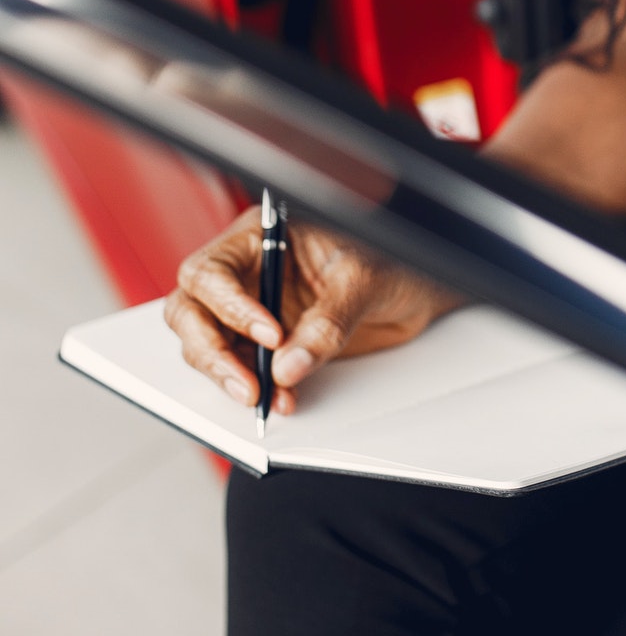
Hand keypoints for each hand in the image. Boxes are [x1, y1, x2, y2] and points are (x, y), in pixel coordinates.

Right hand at [164, 207, 459, 415]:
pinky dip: (257, 389)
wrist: (423, 288)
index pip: (212, 270)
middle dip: (210, 351)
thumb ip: (327, 322)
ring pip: (207, 344)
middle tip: (247, 384)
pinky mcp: (267, 344)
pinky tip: (283, 400)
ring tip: (267, 398)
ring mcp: (253, 307)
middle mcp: (248, 270)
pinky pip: (242, 369)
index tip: (269, 335)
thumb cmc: (396, 259)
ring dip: (229, 376)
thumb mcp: (365, 280)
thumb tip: (286, 366)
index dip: (229, 306)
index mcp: (264, 235)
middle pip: (191, 310)